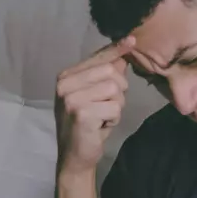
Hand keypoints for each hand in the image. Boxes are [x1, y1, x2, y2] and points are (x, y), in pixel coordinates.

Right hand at [54, 36, 135, 174]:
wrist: (74, 157)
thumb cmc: (87, 125)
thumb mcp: (94, 95)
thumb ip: (105, 74)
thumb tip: (126, 47)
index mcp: (66, 77)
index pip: (97, 58)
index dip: (116, 50)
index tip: (132, 40)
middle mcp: (65, 84)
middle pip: (110, 72)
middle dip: (118, 91)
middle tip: (106, 107)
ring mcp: (71, 98)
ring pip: (114, 90)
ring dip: (116, 107)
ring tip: (102, 117)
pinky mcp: (81, 113)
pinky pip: (114, 108)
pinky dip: (113, 119)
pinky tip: (100, 127)